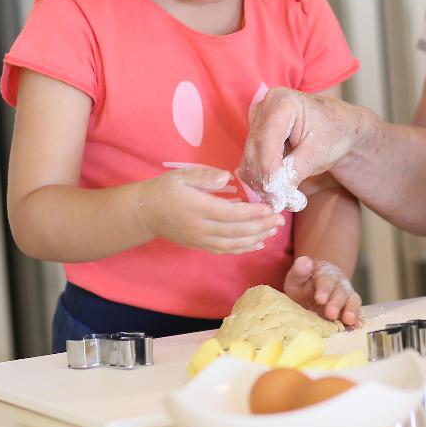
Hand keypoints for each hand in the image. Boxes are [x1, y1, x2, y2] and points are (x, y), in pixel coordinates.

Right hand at [135, 166, 284, 254]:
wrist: (145, 212)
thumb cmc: (165, 189)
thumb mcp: (182, 175)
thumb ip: (204, 176)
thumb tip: (227, 177)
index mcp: (197, 208)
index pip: (229, 214)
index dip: (251, 213)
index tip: (269, 208)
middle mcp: (200, 228)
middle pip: (235, 231)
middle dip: (260, 227)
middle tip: (280, 220)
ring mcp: (200, 240)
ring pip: (232, 244)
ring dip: (256, 239)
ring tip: (273, 231)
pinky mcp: (199, 246)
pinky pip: (224, 251)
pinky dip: (243, 249)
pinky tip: (258, 244)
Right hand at [238, 88, 372, 197]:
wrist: (336, 129)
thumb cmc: (333, 132)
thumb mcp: (320, 150)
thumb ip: (297, 168)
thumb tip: (277, 190)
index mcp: (281, 102)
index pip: (267, 137)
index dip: (268, 165)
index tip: (273, 189)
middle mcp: (263, 109)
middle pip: (254, 149)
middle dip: (265, 178)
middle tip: (279, 202)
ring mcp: (256, 124)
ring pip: (248, 159)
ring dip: (261, 182)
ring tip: (281, 199)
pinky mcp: (254, 140)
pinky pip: (250, 164)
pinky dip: (260, 180)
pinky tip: (276, 192)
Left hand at [282, 255, 361, 326]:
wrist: (313, 292)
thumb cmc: (303, 286)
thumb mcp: (296, 279)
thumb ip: (299, 271)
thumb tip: (304, 261)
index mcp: (325, 273)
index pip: (326, 279)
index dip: (324, 289)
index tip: (319, 299)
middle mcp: (339, 283)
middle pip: (340, 292)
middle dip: (336, 303)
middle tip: (330, 314)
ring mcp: (347, 296)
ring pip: (352, 300)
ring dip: (351, 310)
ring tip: (348, 320)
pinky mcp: (351, 309)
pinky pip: (357, 312)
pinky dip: (359, 319)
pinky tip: (358, 326)